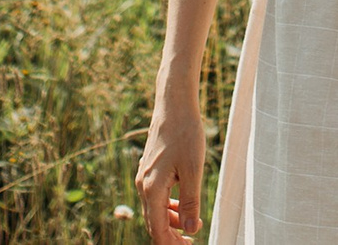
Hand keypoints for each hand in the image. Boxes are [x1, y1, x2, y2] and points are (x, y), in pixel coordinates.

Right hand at [135, 99, 205, 243]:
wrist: (173, 106)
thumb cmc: (185, 135)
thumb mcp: (193, 170)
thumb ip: (191, 202)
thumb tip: (191, 230)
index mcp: (152, 189)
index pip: (158, 229)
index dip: (170, 244)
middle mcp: (144, 185)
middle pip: (154, 222)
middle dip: (171, 236)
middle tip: (190, 243)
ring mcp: (145, 177)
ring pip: (156, 209)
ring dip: (172, 221)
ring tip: (191, 226)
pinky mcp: (150, 169)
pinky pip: (157, 196)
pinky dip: (169, 205)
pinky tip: (182, 205)